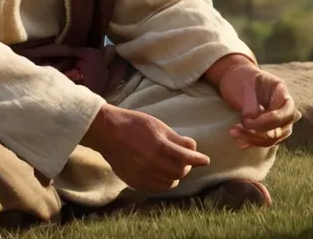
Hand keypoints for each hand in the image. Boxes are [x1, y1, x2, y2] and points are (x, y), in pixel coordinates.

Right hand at [81, 104, 209, 192]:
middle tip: (185, 160)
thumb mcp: (157, 125)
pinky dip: (164, 183)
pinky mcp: (135, 182)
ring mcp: (143, 174)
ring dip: (175, 175)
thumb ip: (176, 139)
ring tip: (172, 166)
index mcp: (159, 146)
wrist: (108, 132)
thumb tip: (193, 147)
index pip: (186, 157)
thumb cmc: (134, 124)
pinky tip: (163, 174)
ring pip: (169, 183)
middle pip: (179, 172)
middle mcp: (152, 163)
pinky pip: (156, 188)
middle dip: (186, 166)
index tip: (205, 160)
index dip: (198, 159)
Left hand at [215, 62, 299, 148]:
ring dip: (253, 140)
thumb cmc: (241, 78)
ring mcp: (279, 120)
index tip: (246, 122)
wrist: (235, 77)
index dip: (266, 122)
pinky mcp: (270, 128)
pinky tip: (239, 142)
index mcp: (281, 92)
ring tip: (233, 133)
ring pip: (273, 138)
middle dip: (258, 134)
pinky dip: (252, 142)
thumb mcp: (245, 86)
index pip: (283, 114)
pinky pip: (266, 140)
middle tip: (234, 129)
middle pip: (281, 130)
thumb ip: (251, 104)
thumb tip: (251, 123)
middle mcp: (285, 108)